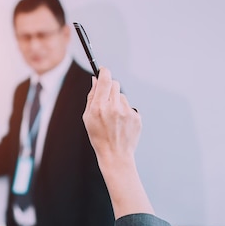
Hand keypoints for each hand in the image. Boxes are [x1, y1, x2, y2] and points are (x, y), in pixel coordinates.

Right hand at [83, 67, 152, 217]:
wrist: (115, 155)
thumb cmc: (98, 135)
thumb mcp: (87, 118)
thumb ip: (92, 97)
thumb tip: (95, 80)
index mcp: (98, 108)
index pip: (104, 80)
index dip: (104, 72)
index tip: (102, 70)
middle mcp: (113, 108)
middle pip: (114, 84)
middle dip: (110, 88)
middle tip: (106, 98)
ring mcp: (127, 112)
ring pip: (122, 96)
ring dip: (117, 102)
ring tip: (113, 118)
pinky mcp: (136, 117)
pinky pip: (130, 107)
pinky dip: (125, 112)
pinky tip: (121, 124)